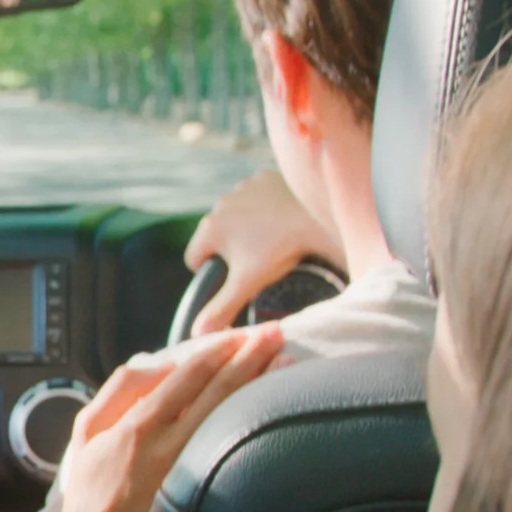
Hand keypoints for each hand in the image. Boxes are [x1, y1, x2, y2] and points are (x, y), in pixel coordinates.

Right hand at [48, 327, 283, 511]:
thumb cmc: (89, 490)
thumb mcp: (85, 433)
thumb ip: (118, 392)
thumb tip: (156, 364)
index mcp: (135, 426)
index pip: (185, 376)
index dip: (217, 351)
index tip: (239, 334)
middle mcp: (163, 445)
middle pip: (215, 390)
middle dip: (248, 356)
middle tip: (274, 333)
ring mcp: (184, 471)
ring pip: (228, 417)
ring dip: (259, 385)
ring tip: (285, 361)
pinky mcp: (199, 495)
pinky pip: (231, 450)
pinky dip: (252, 424)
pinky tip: (272, 409)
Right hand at [184, 172, 344, 334]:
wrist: (316, 217)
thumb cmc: (281, 251)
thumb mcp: (247, 285)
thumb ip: (220, 309)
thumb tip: (198, 334)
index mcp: (209, 229)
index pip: (194, 259)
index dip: (212, 273)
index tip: (233, 277)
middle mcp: (219, 204)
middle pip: (215, 235)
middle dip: (230, 248)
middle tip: (257, 260)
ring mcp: (240, 188)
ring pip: (235, 215)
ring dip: (244, 225)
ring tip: (270, 238)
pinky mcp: (261, 177)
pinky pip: (255, 195)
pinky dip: (263, 205)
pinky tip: (279, 216)